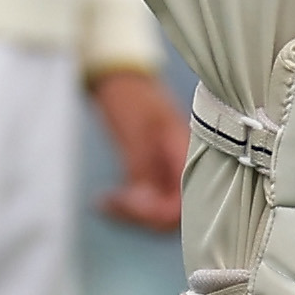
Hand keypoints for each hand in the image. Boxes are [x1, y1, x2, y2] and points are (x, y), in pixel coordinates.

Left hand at [89, 67, 188, 230]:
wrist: (123, 79)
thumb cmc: (133, 98)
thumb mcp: (137, 130)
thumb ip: (143, 167)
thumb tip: (145, 203)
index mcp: (190, 155)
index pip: (186, 203)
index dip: (159, 211)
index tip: (130, 200)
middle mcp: (186, 168)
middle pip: (174, 215)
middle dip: (143, 216)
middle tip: (113, 202)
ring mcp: (171, 173)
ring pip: (159, 213)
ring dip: (132, 214)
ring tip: (105, 202)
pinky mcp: (156, 176)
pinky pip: (147, 203)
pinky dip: (127, 206)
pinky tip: (104, 201)